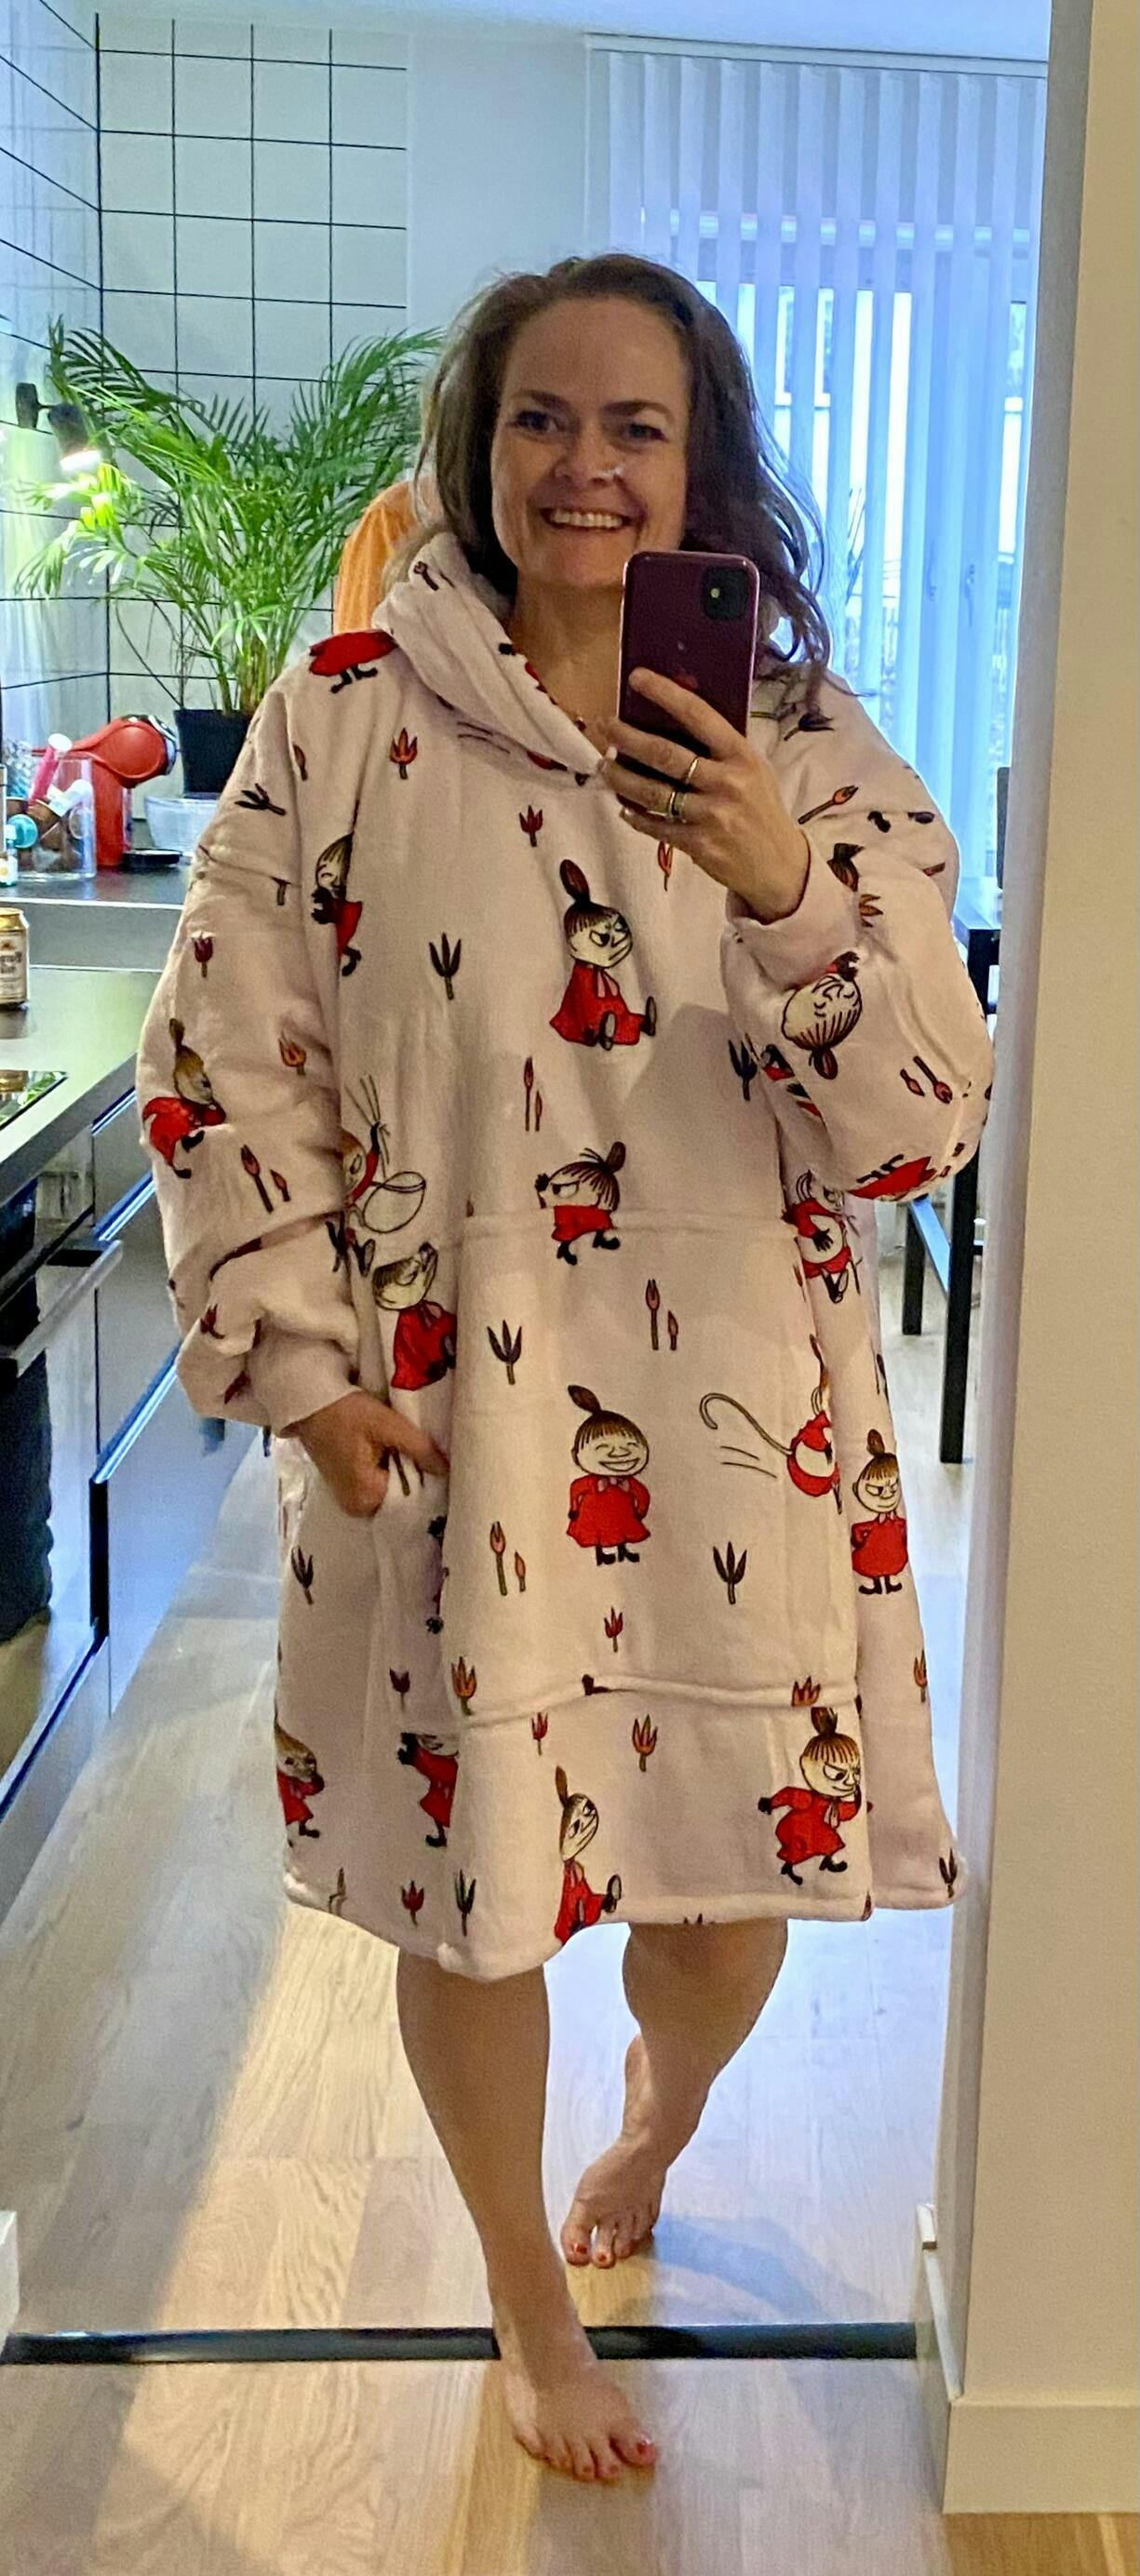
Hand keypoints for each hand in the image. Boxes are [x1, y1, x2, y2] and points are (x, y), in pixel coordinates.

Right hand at [287, 1387, 448, 1518]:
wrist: (310, 1402)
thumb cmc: (347, 1412)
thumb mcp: (388, 1425)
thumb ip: (420, 1449)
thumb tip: (449, 1470)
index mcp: (366, 1498)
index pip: (411, 1498)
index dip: (426, 1480)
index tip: (438, 1463)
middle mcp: (357, 1507)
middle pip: (400, 1496)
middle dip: (414, 1475)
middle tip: (426, 1453)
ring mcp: (350, 1499)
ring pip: (390, 1489)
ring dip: (401, 1471)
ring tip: (412, 1452)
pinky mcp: (346, 1487)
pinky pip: (377, 1484)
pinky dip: (387, 1470)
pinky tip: (393, 1453)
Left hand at [590, 669, 810, 919]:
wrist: (778, 864)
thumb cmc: (761, 810)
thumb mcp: (754, 770)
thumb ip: (720, 750)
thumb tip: (674, 722)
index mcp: (741, 755)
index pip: (698, 716)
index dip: (665, 694)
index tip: (636, 678)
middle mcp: (726, 782)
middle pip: (665, 754)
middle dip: (627, 738)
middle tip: (603, 726)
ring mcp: (711, 815)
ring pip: (653, 793)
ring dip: (621, 778)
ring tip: (603, 767)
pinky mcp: (699, 844)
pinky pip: (656, 826)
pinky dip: (636, 817)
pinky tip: (623, 808)